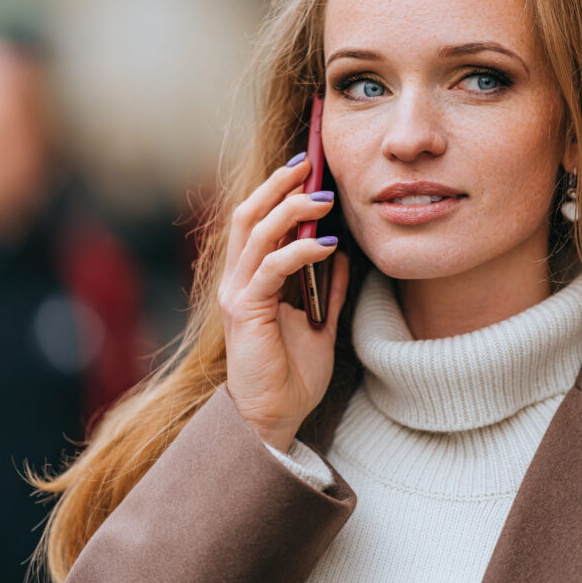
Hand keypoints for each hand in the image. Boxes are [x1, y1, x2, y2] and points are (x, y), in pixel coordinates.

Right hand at [219, 156, 349, 451]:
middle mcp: (237, 279)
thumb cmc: (291, 375)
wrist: (274, 420)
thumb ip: (327, 287)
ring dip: (291, 209)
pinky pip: (272, 268)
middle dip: (278, 184)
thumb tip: (344, 252)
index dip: (277, 188)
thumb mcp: (319, 322)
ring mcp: (238, 293)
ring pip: (256, 232)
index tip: (307, 164)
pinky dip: (301, 251)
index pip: (257, 219)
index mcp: (250, 278)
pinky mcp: (246, 310)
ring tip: (324, 198)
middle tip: (310, 163)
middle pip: (248, 213)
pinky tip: (329, 245)